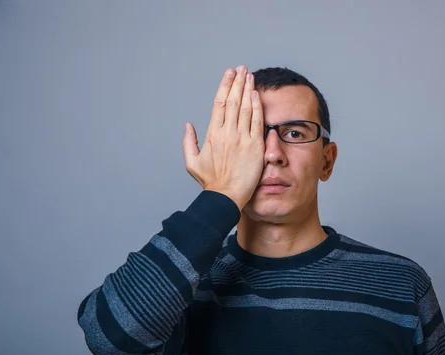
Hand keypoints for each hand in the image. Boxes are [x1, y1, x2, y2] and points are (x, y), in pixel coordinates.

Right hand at [183, 65, 264, 210]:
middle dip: (237, 82)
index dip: (224, 86)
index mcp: (212, 134)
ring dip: (247, 89)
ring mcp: (242, 139)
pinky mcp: (254, 146)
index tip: (229, 74)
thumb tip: (188, 125)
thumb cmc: (210, 181)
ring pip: (245, 108)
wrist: (226, 196)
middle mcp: (227, 133)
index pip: (219, 103)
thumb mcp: (192, 162)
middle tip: (241, 68)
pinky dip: (257, 107)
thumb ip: (188, 142)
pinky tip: (257, 95)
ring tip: (250, 76)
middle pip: (232, 101)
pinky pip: (257, 122)